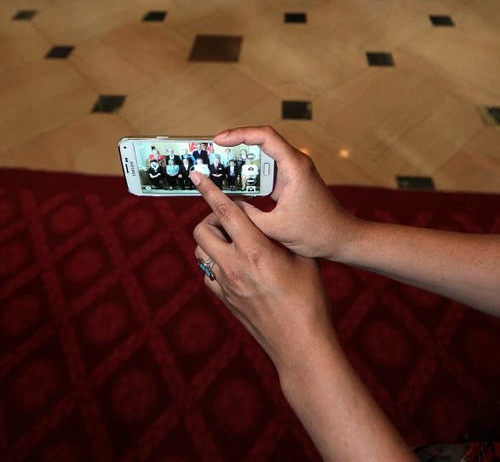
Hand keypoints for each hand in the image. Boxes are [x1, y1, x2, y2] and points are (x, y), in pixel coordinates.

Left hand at [192, 172, 332, 369]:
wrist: (301, 344)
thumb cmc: (309, 298)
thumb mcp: (301, 258)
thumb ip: (279, 235)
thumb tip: (266, 218)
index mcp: (256, 251)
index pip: (226, 212)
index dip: (210, 190)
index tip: (197, 175)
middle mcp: (234, 266)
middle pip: (202, 229)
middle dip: (211, 217)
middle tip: (230, 218)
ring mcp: (226, 285)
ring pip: (201, 251)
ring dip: (212, 240)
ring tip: (233, 240)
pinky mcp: (225, 301)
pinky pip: (207, 273)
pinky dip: (214, 262)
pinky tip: (233, 264)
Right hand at [213, 126, 359, 260]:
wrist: (342, 239)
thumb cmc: (316, 232)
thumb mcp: (275, 227)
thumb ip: (248, 215)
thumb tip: (226, 203)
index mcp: (294, 166)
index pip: (265, 136)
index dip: (240, 134)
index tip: (219, 140)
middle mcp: (295, 163)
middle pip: (261, 141)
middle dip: (236, 144)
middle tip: (212, 153)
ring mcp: (293, 171)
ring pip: (263, 156)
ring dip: (241, 159)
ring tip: (218, 166)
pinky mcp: (290, 181)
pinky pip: (267, 170)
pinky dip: (250, 174)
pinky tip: (234, 183)